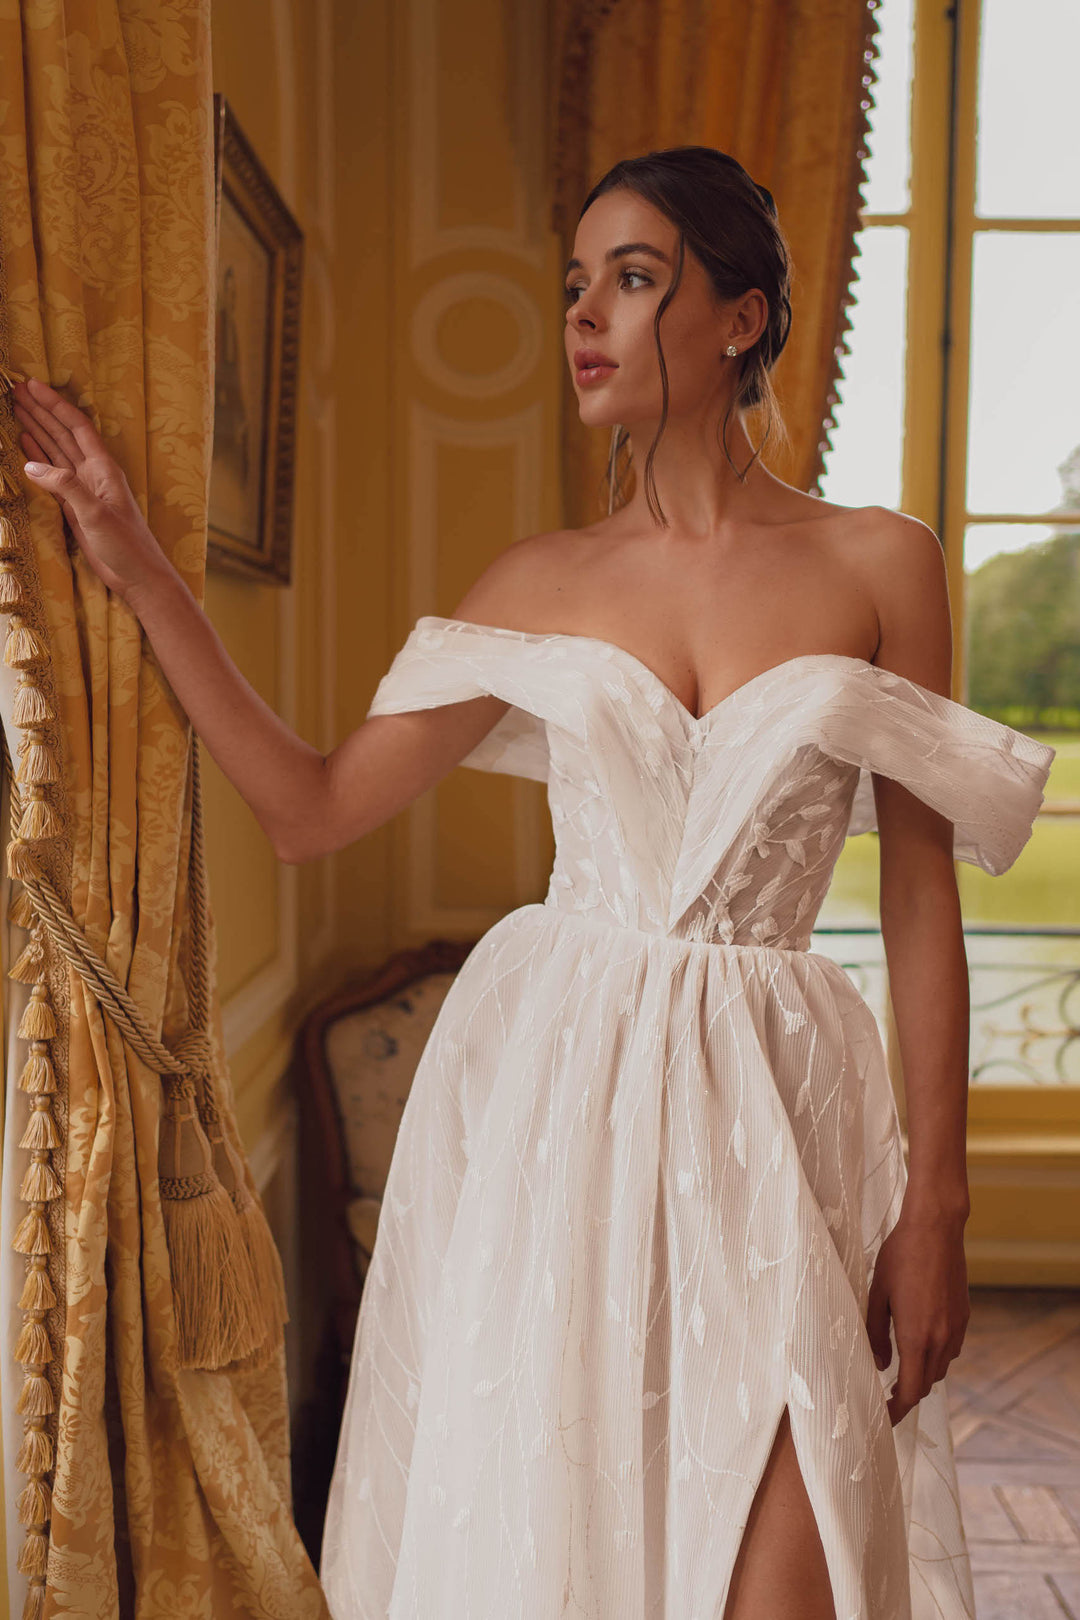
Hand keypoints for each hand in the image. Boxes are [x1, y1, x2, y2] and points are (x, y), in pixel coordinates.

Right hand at [11, 375, 176, 602]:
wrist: (138, 576)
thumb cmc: (126, 545)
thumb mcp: (96, 514)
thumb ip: (66, 487)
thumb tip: (32, 466)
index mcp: (103, 468)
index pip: (76, 427)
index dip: (54, 404)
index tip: (32, 384)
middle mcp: (93, 473)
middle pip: (62, 434)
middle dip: (40, 411)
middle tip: (14, 390)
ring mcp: (84, 489)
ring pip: (55, 451)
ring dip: (36, 429)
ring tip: (15, 409)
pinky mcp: (75, 506)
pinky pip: (52, 475)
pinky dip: (38, 458)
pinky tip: (24, 445)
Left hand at [865, 1204, 969, 1425]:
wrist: (936, 1228)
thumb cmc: (900, 1256)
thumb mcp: (876, 1294)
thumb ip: (875, 1333)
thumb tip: (879, 1364)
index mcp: (917, 1337)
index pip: (910, 1391)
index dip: (897, 1410)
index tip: (883, 1417)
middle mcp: (942, 1339)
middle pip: (926, 1384)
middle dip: (907, 1395)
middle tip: (886, 1395)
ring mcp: (956, 1328)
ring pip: (940, 1368)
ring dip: (922, 1376)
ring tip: (901, 1372)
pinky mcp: (964, 1316)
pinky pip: (951, 1349)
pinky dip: (936, 1357)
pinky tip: (920, 1345)